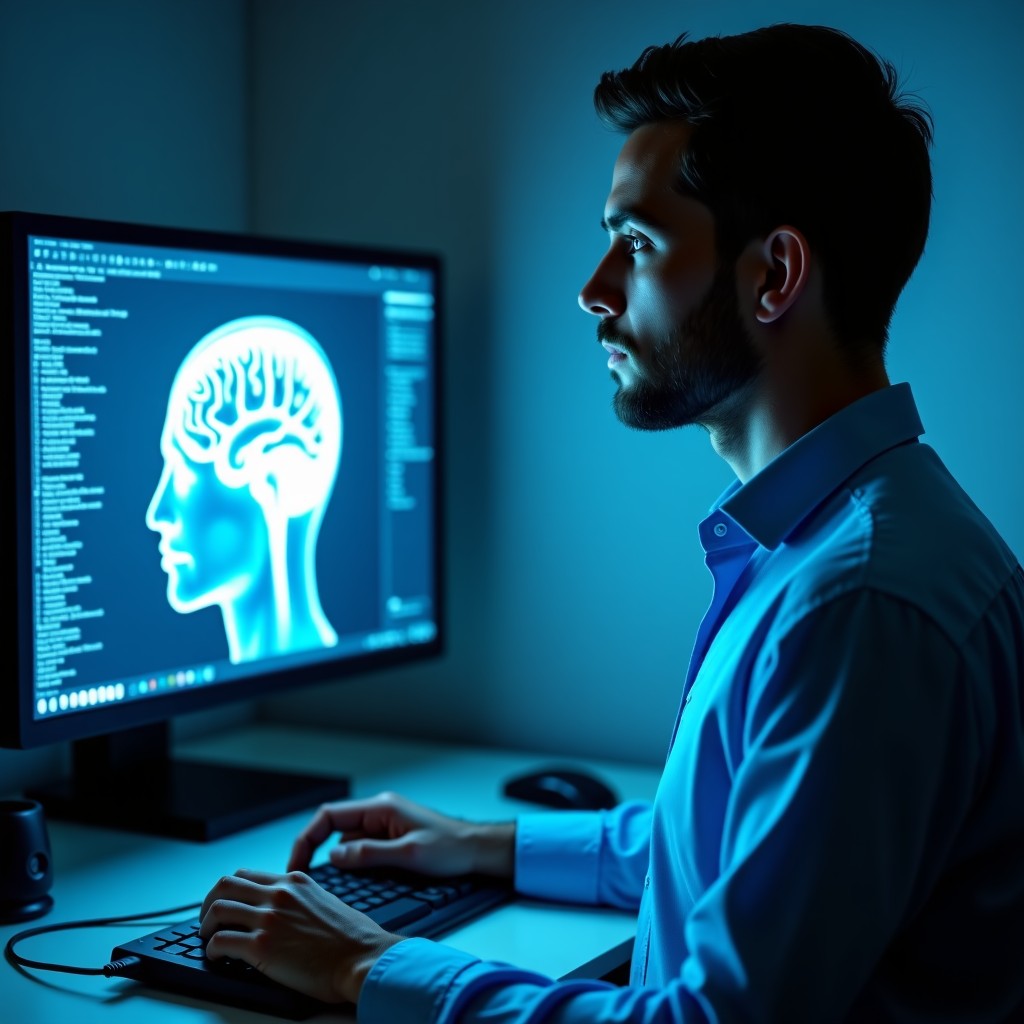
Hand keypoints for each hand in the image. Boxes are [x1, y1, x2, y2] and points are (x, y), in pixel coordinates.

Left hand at [199, 868, 402, 1003]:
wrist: (362, 958)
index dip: (229, 890)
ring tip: (207, 939)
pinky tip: (218, 957)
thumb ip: (301, 899)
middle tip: (207, 920)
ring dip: (205, 926)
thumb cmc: (353, 938)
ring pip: (217, 911)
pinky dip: (212, 950)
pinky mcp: (261, 946)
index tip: (225, 904)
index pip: (247, 875)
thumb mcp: (326, 901)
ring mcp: (269, 918)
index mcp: (294, 881)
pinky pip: (220, 942)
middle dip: (208, 903)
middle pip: (225, 885)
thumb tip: (285, 910)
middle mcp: (279, 894)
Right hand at [287, 791, 514, 878]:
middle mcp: (379, 812)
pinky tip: (358, 883)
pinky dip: (356, 865)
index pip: (330, 815)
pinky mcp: (391, 837)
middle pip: (335, 829)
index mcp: (380, 808)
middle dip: (319, 853)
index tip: (297, 863)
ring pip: (348, 843)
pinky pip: (363, 850)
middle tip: (308, 882)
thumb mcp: (408, 854)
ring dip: (341, 862)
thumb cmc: (451, 848)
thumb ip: (369, 854)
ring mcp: (385, 824)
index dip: (308, 838)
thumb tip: (334, 856)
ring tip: (336, 888)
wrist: (477, 850)